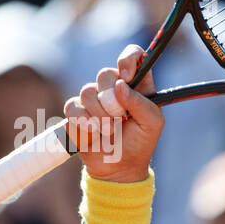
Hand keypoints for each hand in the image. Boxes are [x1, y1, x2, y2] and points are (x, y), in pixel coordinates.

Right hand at [64, 44, 163, 182]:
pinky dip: (84, 124)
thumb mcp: (152, 124)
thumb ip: (142, 104)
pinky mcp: (76, 112)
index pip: (133, 55)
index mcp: (137, 85)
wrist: (119, 168)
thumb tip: (120, 85)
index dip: (128, 59)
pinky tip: (94, 134)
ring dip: (100, 117)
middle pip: (105, 73)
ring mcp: (93, 98)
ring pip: (87, 92)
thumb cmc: (140, 143)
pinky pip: (73, 108)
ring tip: (110, 132)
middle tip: (120, 118)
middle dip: (112, 100)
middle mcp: (114, 87)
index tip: (126, 76)